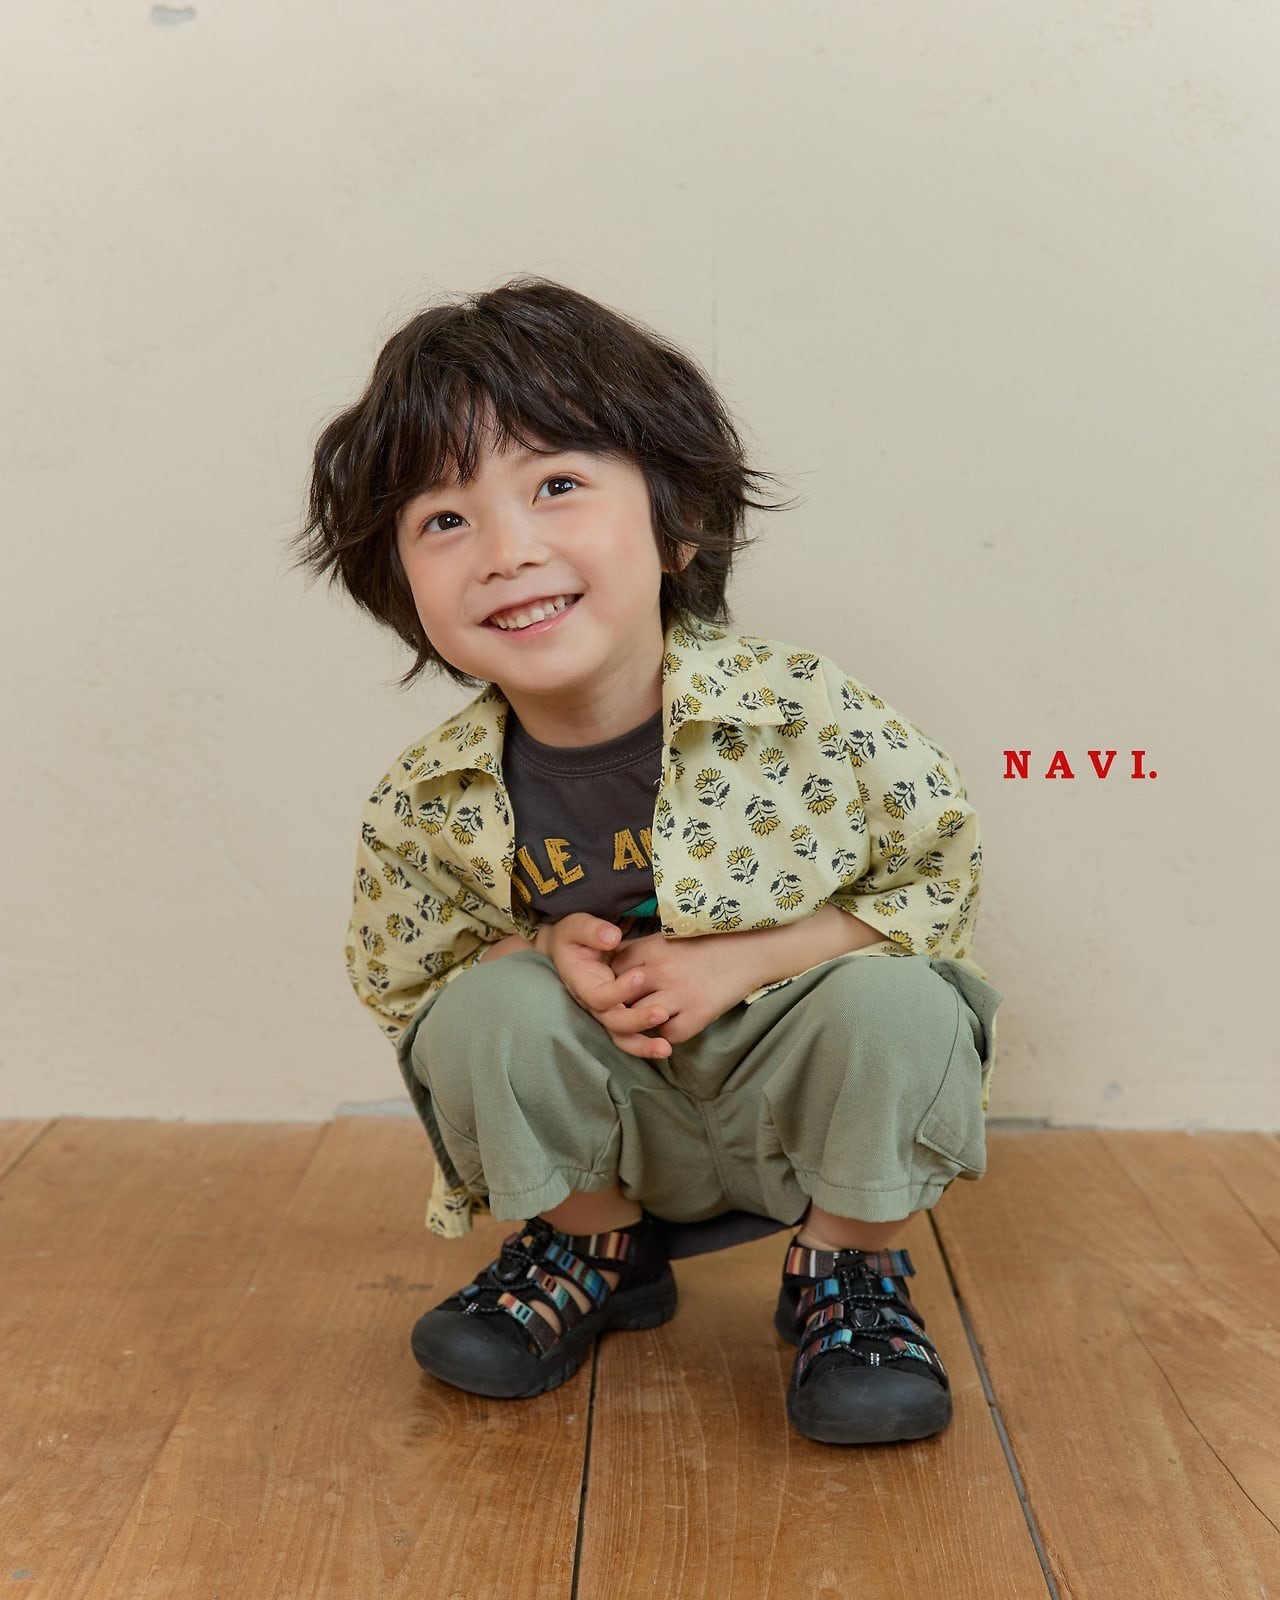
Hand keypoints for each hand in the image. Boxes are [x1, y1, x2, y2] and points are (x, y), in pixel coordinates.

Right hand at [541, 914, 676, 1059]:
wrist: (567, 949)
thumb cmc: (573, 936)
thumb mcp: (576, 926)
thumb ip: (591, 930)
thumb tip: (612, 938)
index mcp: (581, 983)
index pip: (598, 996)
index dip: (618, 990)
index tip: (640, 975)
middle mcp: (592, 1003)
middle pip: (612, 1022)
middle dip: (636, 1020)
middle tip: (662, 1013)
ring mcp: (605, 1011)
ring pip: (621, 1036)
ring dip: (643, 1045)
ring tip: (666, 1048)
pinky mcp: (617, 1013)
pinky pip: (630, 1035)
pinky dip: (646, 1044)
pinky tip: (667, 1047)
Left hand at [606, 929, 764, 1045]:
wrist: (750, 949)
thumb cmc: (706, 941)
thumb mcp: (668, 936)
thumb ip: (639, 949)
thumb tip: (610, 958)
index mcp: (650, 950)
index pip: (612, 973)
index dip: (613, 983)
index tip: (619, 988)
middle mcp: (660, 972)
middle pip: (621, 999)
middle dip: (622, 1006)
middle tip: (630, 1009)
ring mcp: (679, 994)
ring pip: (641, 1020)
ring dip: (643, 1022)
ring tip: (651, 1018)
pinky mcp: (699, 1013)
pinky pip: (670, 1035)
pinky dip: (669, 1034)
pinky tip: (676, 1023)